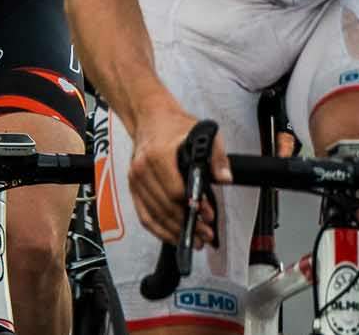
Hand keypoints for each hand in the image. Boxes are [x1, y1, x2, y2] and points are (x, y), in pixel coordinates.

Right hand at [128, 103, 225, 247]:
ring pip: (155, 216)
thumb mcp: (203, 132)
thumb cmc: (175, 126)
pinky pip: (144, 216)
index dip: (194, 207)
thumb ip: (216, 156)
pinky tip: (174, 236)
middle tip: (206, 235)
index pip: (176, 190)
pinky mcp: (133, 188)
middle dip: (188, 225)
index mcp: (159, 154)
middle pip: (166, 207)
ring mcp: (135, 180)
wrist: (150, 118)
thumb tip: (225, 178)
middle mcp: (143, 168)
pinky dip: (159, 230)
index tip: (208, 216)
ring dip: (175, 232)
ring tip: (195, 240)